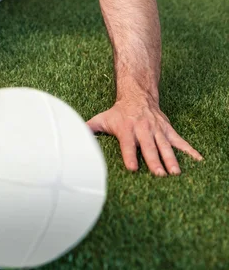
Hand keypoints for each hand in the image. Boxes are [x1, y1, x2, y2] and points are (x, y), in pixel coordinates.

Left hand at [86, 98, 202, 175]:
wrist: (138, 94)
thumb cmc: (119, 112)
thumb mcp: (102, 118)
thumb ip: (89, 129)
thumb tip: (72, 137)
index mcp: (126, 129)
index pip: (128, 144)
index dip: (129, 156)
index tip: (132, 168)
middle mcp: (143, 129)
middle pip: (149, 147)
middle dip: (154, 161)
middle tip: (159, 175)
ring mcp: (157, 130)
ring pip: (165, 146)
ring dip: (171, 159)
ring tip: (175, 173)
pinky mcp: (167, 130)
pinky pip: (180, 141)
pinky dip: (190, 151)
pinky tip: (199, 161)